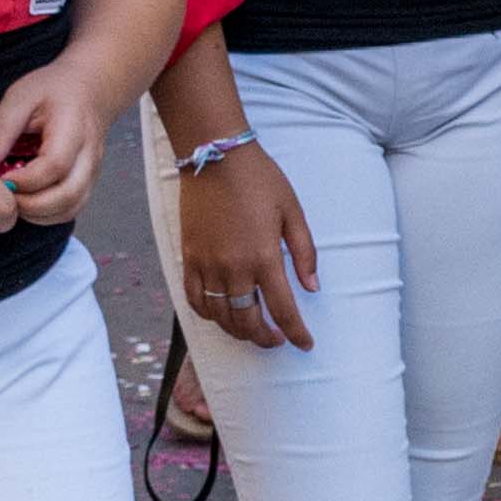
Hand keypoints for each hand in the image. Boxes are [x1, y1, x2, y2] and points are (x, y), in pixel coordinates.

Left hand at [0, 60, 117, 227]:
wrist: (89, 90)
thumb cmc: (53, 91)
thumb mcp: (21, 96)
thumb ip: (2, 127)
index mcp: (73, 128)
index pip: (55, 165)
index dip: (26, 180)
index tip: (1, 179)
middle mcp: (89, 155)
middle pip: (68, 195)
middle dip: (30, 205)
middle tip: (4, 196)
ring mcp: (92, 172)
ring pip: (70, 208)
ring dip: (38, 214)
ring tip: (13, 200)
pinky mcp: (87, 183)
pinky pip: (70, 210)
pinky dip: (47, 215)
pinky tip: (26, 203)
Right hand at [172, 140, 319, 349]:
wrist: (215, 156)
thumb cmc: (259, 179)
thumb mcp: (293, 212)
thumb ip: (304, 253)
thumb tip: (312, 287)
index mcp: (264, 257)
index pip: (284, 310)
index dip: (296, 333)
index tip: (305, 344)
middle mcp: (234, 267)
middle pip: (248, 322)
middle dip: (265, 339)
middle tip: (277, 339)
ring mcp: (207, 265)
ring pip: (221, 316)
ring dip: (238, 331)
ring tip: (253, 330)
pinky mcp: (188, 258)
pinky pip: (195, 300)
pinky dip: (209, 315)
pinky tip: (222, 314)